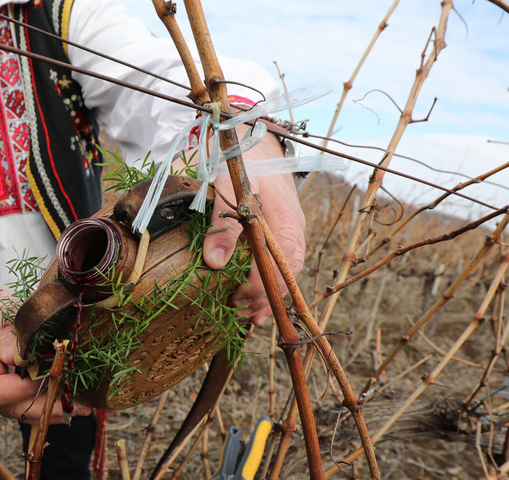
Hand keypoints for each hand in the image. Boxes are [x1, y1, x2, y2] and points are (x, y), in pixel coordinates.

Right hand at [0, 257, 89, 422]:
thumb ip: (3, 333)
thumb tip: (16, 358)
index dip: (23, 389)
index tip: (50, 375)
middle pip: (10, 407)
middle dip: (46, 408)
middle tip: (80, 405)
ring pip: (21, 410)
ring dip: (52, 411)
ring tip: (82, 407)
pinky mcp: (9, 387)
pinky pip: (27, 402)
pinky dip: (49, 403)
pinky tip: (72, 400)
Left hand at [202, 134, 306, 325]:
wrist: (254, 137)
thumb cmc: (242, 162)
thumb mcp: (226, 188)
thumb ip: (221, 224)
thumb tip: (214, 263)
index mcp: (284, 217)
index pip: (281, 262)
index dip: (263, 285)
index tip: (239, 298)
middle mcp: (294, 225)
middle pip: (289, 271)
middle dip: (269, 296)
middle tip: (244, 314)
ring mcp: (292, 227)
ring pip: (289, 268)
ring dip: (271, 292)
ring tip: (251, 314)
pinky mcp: (283, 228)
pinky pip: (283, 259)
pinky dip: (271, 278)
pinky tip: (257, 293)